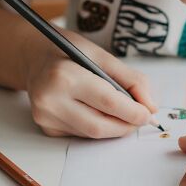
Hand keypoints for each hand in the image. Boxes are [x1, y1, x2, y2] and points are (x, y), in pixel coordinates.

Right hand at [23, 28, 156, 137]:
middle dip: (125, 125)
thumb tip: (151, 107)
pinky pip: (82, 134)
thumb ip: (131, 80)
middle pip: (99, 126)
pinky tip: (94, 110)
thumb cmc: (68, 51)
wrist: (34, 58)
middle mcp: (50, 100)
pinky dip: (97, 126)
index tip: (148, 113)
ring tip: (120, 111)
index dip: (133, 112)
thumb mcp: (101, 55)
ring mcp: (46, 117)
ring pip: (92, 134)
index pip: (107, 102)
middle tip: (140, 117)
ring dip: (113, 127)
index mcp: (64, 76)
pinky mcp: (47, 128)